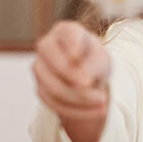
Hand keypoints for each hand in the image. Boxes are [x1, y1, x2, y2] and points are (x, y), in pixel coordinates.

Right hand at [32, 20, 110, 141]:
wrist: (86, 77)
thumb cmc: (94, 61)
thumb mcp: (101, 60)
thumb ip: (93, 66)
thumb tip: (84, 82)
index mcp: (64, 31)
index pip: (68, 35)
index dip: (72, 45)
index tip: (78, 56)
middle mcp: (46, 46)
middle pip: (55, 63)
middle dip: (77, 80)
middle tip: (100, 92)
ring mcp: (39, 68)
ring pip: (54, 88)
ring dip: (81, 100)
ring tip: (103, 102)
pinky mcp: (40, 89)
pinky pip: (56, 104)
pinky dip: (78, 110)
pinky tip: (97, 110)